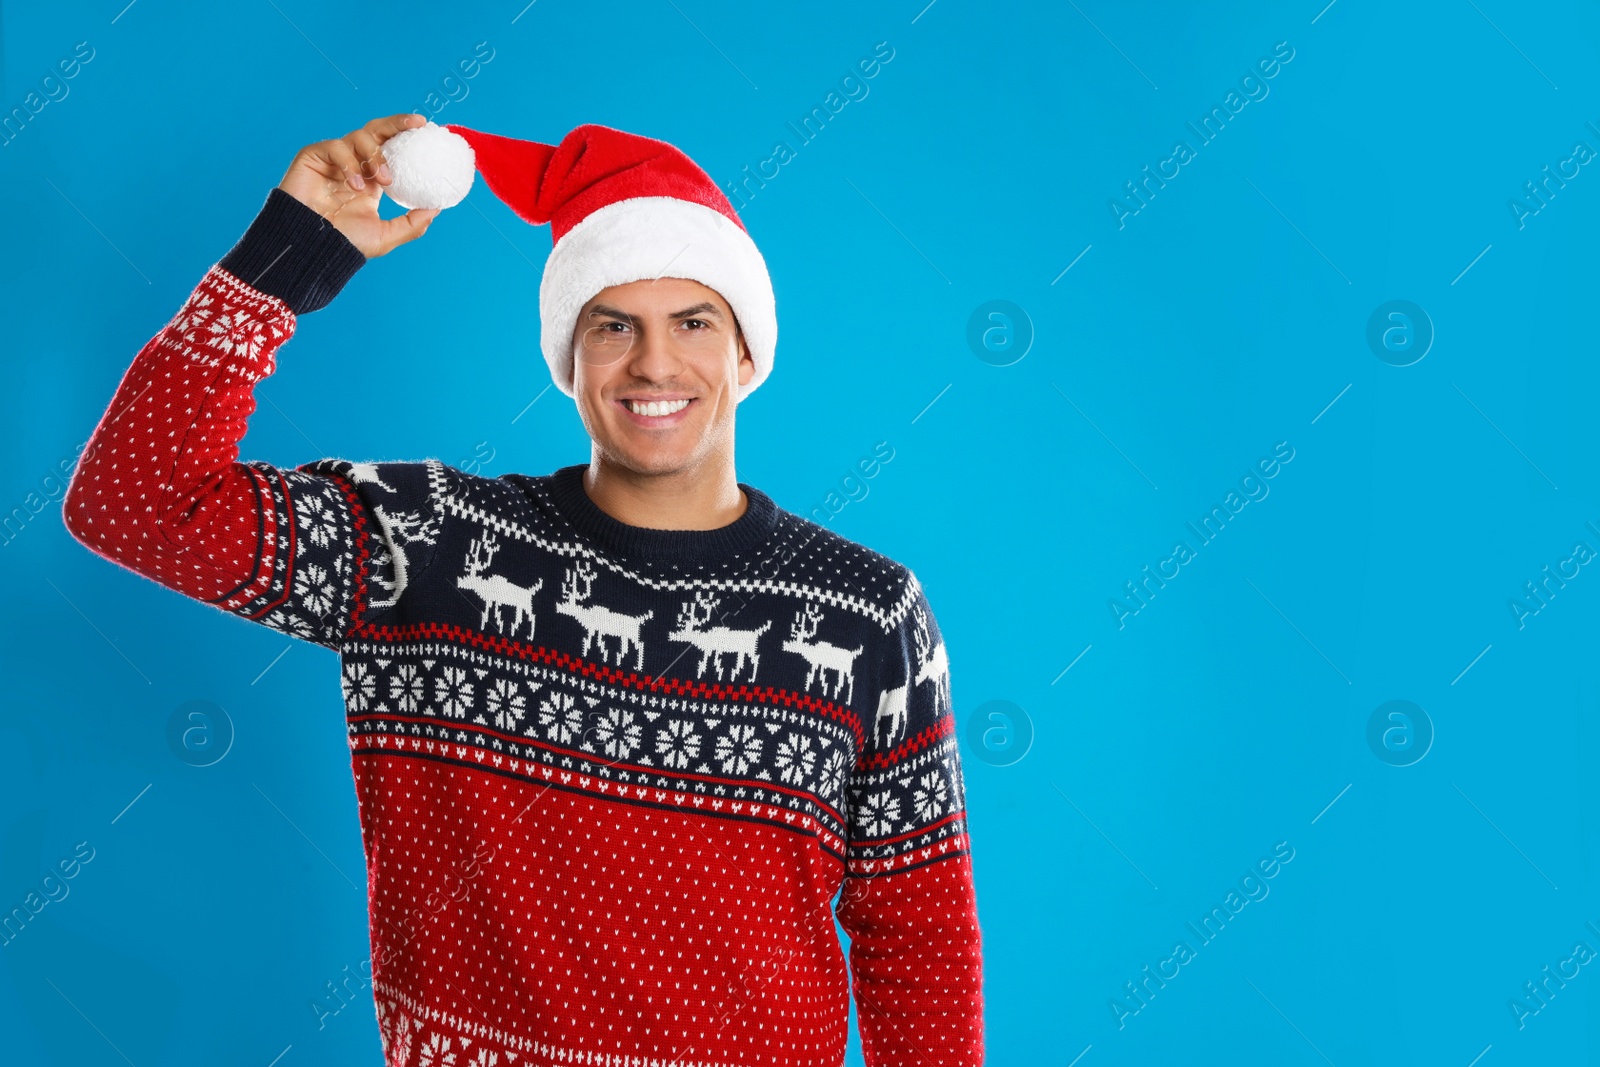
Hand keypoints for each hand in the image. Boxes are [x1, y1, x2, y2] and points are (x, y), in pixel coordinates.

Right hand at [277, 113, 438, 257]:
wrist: (312, 246)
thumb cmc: (344, 243)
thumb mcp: (386, 236)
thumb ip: (412, 223)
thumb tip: (436, 209)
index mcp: (371, 179)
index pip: (391, 148)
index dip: (406, 136)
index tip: (426, 129)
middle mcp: (354, 165)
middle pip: (377, 131)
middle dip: (397, 123)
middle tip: (416, 124)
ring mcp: (334, 159)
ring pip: (359, 136)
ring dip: (376, 155)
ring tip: (384, 179)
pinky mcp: (313, 157)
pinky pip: (336, 146)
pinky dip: (349, 163)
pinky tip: (355, 184)